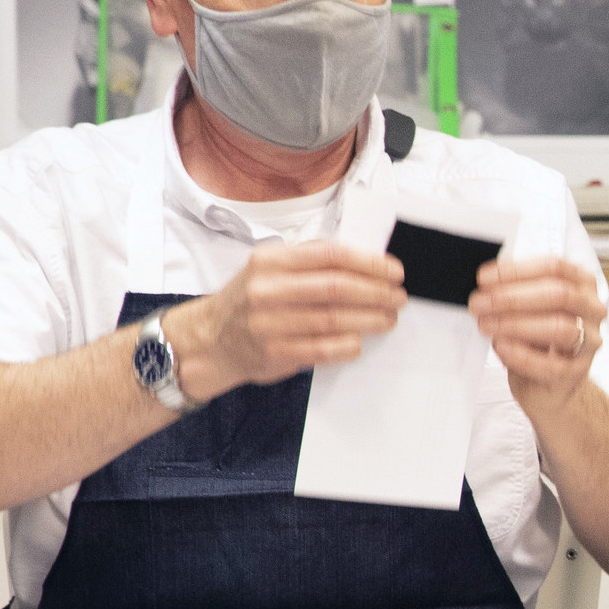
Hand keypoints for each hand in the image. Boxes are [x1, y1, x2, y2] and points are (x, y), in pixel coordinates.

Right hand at [177, 242, 404, 395]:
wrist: (210, 339)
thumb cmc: (252, 301)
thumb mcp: (271, 269)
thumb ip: (311, 261)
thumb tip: (366, 261)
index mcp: (271, 261)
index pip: (331, 256)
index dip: (370, 263)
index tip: (394, 271)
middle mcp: (267, 289)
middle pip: (337, 288)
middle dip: (377, 293)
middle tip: (397, 297)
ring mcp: (270, 323)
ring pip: (334, 320)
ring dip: (370, 320)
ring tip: (388, 318)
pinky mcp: (276, 352)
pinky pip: (324, 349)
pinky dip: (348, 345)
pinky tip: (359, 341)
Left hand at [469, 257, 608, 410]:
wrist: (550, 385)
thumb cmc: (538, 341)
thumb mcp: (529, 309)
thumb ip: (516, 292)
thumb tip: (488, 285)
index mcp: (582, 285)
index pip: (555, 268)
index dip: (518, 271)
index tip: (485, 278)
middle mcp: (591, 311)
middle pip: (560, 295)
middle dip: (513, 298)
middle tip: (481, 303)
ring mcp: (589, 342)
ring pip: (560, 327)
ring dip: (516, 324)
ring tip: (487, 325)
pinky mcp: (578, 371)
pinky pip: (551, 364)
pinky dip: (522, 355)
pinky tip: (502, 347)